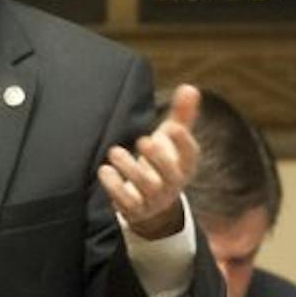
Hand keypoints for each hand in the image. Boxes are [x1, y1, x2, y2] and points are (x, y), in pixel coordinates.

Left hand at [99, 83, 200, 240]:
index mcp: (184, 164)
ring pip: (146, 187)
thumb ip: (181, 114)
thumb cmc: (162, 161)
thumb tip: (190, 87)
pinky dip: (114, 187)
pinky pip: (126, 202)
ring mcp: (154, 198)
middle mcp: (172, 183)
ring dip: (130, 168)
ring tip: (114, 151)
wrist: (151, 203)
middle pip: (170, 174)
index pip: (190, 155)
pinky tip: (104, 170)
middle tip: (144, 141)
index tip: (173, 127)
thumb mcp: (171, 139)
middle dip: (158, 158)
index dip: (183, 142)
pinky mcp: (135, 209)